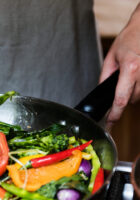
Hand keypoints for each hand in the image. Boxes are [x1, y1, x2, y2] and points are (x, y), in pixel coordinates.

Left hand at [100, 5, 139, 128]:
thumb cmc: (129, 39)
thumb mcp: (111, 57)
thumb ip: (105, 77)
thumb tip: (101, 92)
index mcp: (130, 69)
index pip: (120, 99)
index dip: (114, 114)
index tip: (110, 123)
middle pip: (130, 100)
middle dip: (122, 98)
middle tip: (119, 84)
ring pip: (139, 96)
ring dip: (131, 92)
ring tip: (129, 75)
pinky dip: (139, 88)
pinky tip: (136, 76)